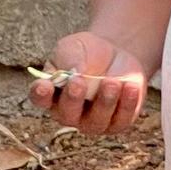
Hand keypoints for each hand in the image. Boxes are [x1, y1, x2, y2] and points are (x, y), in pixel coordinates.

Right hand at [30, 32, 150, 134]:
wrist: (116, 55)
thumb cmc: (88, 52)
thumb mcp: (75, 47)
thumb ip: (69, 58)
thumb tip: (73, 71)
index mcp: (51, 94)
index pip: (40, 99)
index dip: (40, 94)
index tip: (43, 85)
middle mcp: (69, 114)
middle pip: (67, 115)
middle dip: (72, 99)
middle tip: (78, 82)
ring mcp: (93, 122)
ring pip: (96, 121)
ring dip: (104, 101)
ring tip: (112, 81)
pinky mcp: (117, 122)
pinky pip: (122, 119)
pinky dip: (127, 104)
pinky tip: (130, 86)